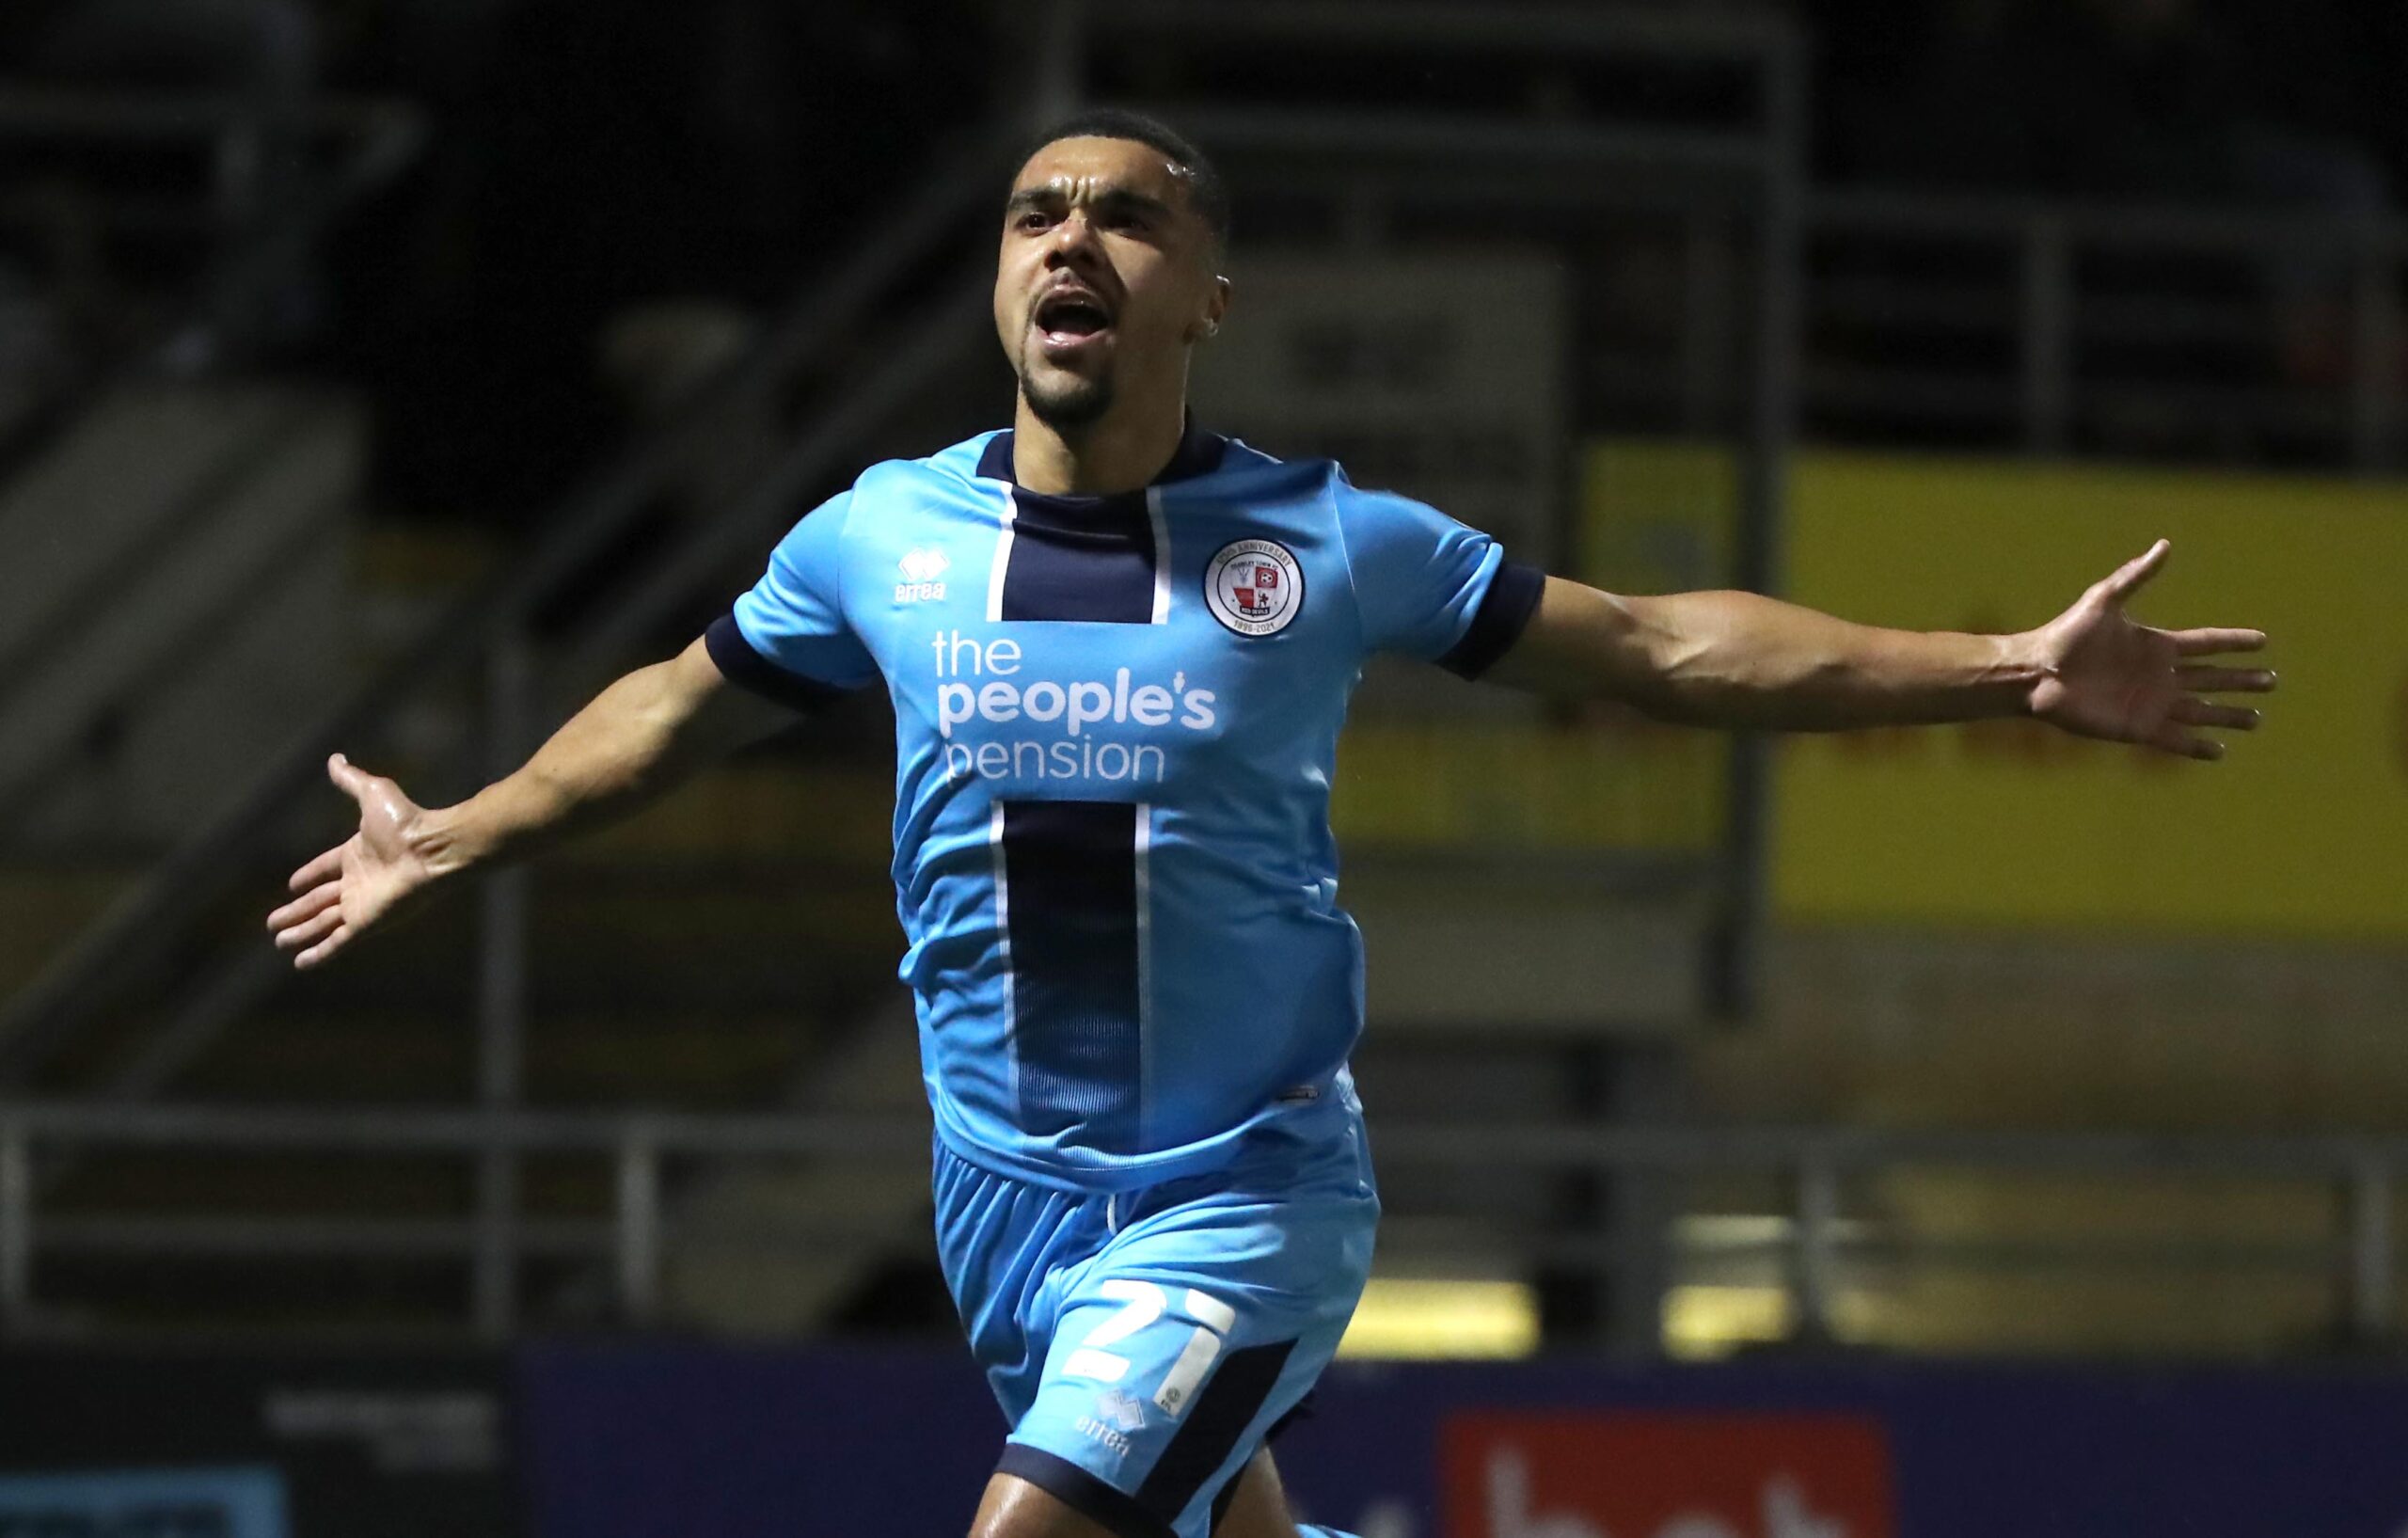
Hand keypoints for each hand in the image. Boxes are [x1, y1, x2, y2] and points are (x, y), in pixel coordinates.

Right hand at [266, 754, 442, 968]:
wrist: (433, 848)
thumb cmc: (408, 821)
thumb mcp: (372, 793)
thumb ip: (350, 780)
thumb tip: (335, 758)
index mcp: (357, 854)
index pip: (325, 868)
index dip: (308, 876)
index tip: (291, 885)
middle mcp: (358, 882)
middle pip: (319, 901)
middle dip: (296, 912)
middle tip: (272, 922)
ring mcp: (361, 904)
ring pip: (322, 924)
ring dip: (300, 933)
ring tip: (279, 940)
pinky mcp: (367, 923)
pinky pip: (337, 942)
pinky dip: (318, 953)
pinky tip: (300, 963)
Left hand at [2021, 539, 2273, 759]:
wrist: (2037, 673)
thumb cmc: (2066, 635)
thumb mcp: (2103, 599)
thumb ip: (2135, 574)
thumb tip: (2164, 544)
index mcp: (2156, 645)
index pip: (2206, 644)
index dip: (2234, 643)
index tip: (2262, 642)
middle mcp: (2159, 676)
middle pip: (2212, 679)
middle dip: (2241, 682)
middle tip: (2272, 683)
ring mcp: (2150, 703)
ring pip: (2200, 711)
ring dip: (2228, 716)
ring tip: (2256, 720)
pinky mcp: (2136, 728)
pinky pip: (2174, 740)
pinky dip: (2196, 747)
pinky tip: (2220, 751)